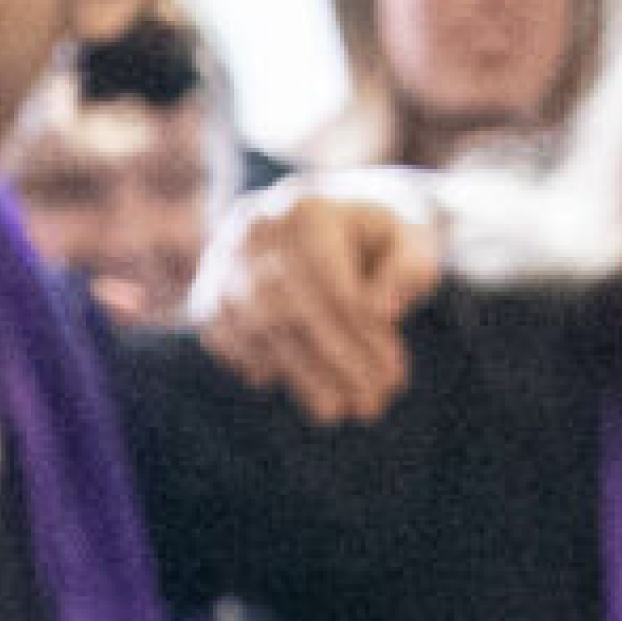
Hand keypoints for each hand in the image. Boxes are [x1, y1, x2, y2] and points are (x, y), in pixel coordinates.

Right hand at [190, 179, 444, 424]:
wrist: (331, 218)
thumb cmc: (382, 239)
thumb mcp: (415, 243)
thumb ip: (409, 270)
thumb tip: (382, 312)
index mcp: (308, 210)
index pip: (333, 287)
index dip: (364, 339)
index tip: (395, 378)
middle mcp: (254, 229)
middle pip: (291, 310)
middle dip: (332, 365)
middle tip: (369, 406)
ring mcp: (222, 261)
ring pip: (256, 328)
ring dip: (299, 376)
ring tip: (338, 411)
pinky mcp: (206, 293)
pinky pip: (226, 339)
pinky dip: (260, 366)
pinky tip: (300, 385)